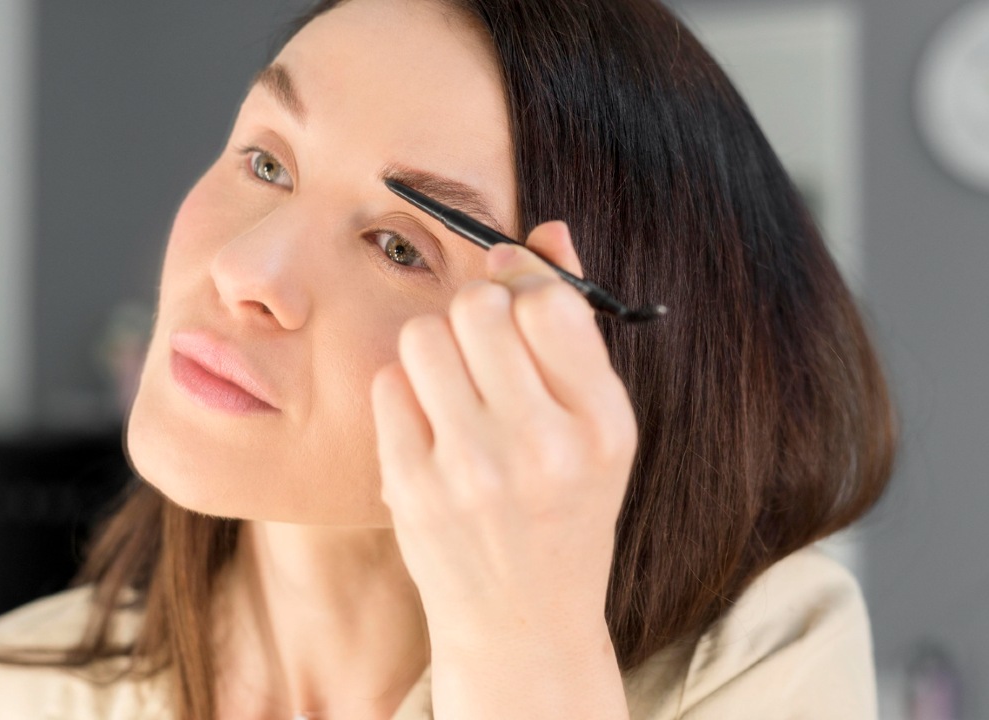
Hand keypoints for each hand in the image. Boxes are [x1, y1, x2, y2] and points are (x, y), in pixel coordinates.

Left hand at [370, 220, 638, 642]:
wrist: (523, 622)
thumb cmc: (565, 509)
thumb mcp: (598, 427)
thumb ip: (574, 328)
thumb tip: (543, 231)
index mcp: (601, 425)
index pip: (549, 302)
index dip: (525, 278)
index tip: (515, 289)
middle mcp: (540, 447)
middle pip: (479, 306)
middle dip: (478, 307)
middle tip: (486, 343)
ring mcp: (469, 470)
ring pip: (425, 335)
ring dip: (437, 344)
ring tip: (456, 383)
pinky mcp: (411, 487)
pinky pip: (388, 384)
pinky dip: (407, 390)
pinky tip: (432, 423)